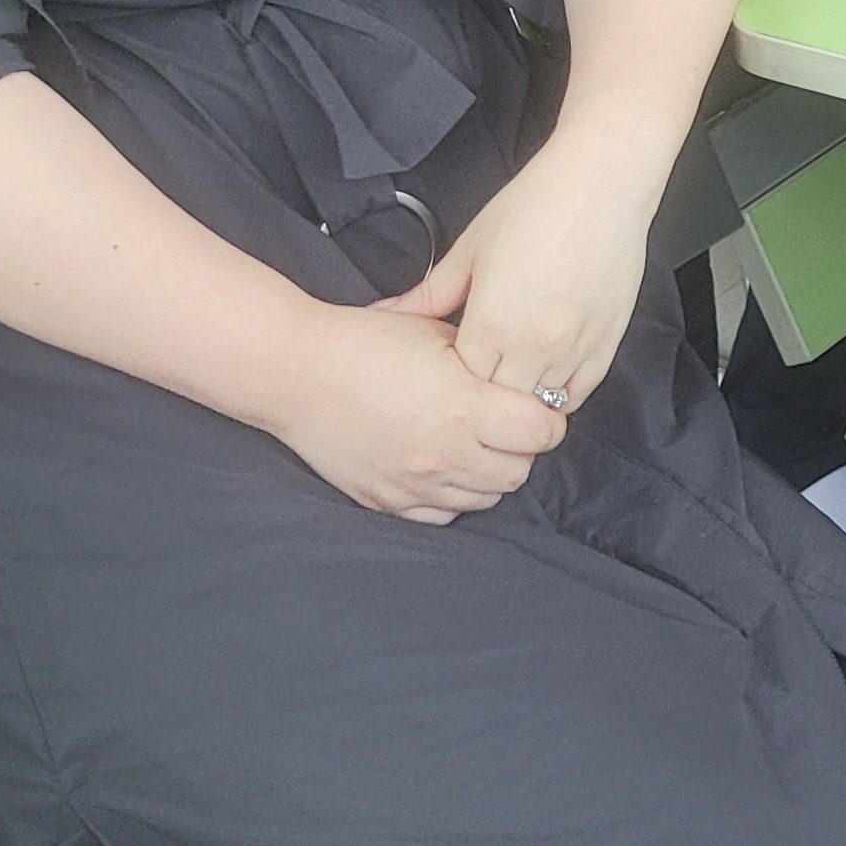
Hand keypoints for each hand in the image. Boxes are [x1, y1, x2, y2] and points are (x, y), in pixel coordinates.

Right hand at [264, 303, 566, 522]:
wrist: (298, 372)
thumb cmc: (367, 342)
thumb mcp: (438, 332)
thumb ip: (487, 358)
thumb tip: (522, 374)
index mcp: (465, 406)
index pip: (543, 432)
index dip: (547, 416)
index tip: (536, 404)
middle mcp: (446, 454)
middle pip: (519, 470)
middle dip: (522, 447)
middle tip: (506, 423)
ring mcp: (416, 485)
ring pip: (486, 497)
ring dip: (490, 472)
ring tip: (472, 441)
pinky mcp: (388, 502)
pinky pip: (444, 513)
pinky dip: (454, 494)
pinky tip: (443, 464)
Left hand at [381, 147, 657, 417]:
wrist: (601, 181)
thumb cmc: (533, 206)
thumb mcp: (470, 248)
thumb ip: (428, 295)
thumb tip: (386, 314)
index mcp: (491, 324)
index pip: (462, 384)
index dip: (455, 376)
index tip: (455, 360)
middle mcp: (533, 346)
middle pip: (500, 403)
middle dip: (487, 392)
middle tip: (482, 369)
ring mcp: (574, 349)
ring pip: (541, 407)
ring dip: (524, 394)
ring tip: (515, 369)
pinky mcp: (607, 344)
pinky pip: (579, 394)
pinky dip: (561, 392)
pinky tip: (548, 368)